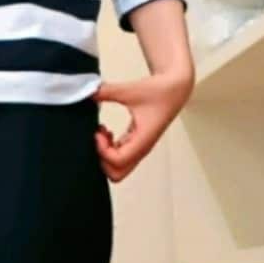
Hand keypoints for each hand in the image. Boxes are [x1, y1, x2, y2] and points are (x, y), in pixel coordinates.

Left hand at [93, 64, 193, 181]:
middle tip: (98, 138)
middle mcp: (141, 148)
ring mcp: (139, 148)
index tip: (98, 132)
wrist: (175, 88)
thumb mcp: (130, 89)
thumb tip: (88, 92)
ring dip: (105, 155)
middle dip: (102, 159)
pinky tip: (107, 132)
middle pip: (117, 174)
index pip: (118, 161)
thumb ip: (107, 91)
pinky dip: (109, 149)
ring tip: (102, 133)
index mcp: (143, 140)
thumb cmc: (160, 91)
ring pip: (117, 168)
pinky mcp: (136, 143)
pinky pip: (119, 157)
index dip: (103, 150)